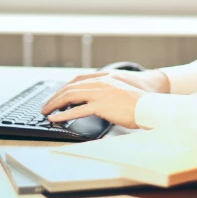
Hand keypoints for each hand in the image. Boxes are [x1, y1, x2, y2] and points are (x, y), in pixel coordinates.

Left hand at [40, 70, 168, 128]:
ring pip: (70, 96)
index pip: (77, 80)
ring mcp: (100, 93)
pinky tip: (55, 118)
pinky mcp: (102, 106)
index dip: (64, 88)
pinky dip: (64, 114)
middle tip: (46, 105)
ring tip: (46, 112)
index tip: (56, 95)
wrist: (150, 106)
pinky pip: (77, 110)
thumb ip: (106, 93)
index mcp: (104, 79)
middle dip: (55, 96)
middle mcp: (100, 83)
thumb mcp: (120, 92)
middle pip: (70, 87)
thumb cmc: (139, 103)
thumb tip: (95, 102)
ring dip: (55, 104)